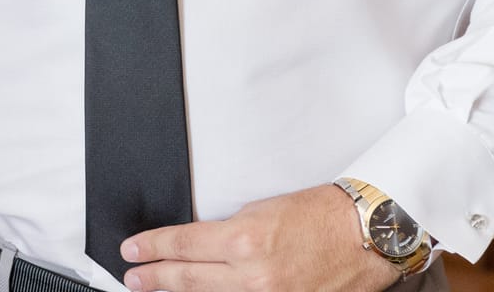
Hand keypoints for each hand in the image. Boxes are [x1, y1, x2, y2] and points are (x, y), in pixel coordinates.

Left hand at [120, 185, 398, 291]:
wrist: (362, 235)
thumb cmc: (319, 214)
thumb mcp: (263, 209)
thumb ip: (232, 231)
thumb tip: (205, 246)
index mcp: (246, 240)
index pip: (184, 244)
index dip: (152, 247)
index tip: (133, 250)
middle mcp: (253, 275)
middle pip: (188, 278)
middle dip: (155, 277)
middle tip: (131, 277)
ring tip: (153, 288)